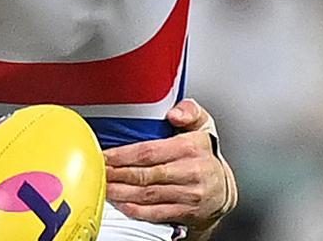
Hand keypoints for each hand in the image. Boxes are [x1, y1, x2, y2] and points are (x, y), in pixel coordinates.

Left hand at [103, 99, 235, 232]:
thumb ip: (189, 110)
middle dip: (117, 174)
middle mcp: (190, 172)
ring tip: (103, 187)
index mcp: (190, 148)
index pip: (149, 151)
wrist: (224, 188)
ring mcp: (188, 195)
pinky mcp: (186, 213)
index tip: (105, 155)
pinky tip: (120, 204)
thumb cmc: (205, 153)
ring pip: (148, 195)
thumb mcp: (203, 124)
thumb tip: (174, 113)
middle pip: (145, 175)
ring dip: (122, 193)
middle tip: (98, 171)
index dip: (123, 155)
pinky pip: (156, 213)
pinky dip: (135, 210)